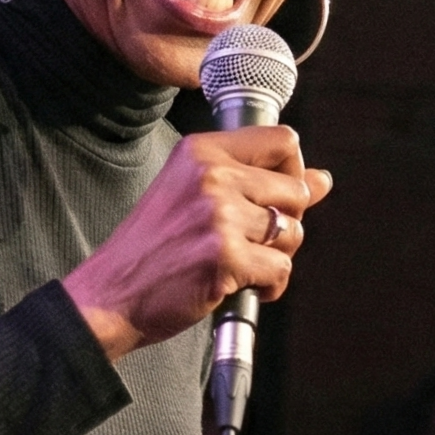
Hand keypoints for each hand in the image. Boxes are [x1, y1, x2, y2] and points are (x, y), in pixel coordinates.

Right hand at [62, 126, 331, 359]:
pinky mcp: (225, 257)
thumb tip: (323, 179)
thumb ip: (259, 182)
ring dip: (276, 257)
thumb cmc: (155, 248)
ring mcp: (218, 216)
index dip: (293, 172)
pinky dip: (269, 287)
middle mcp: (211, 175)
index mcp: (202, 150)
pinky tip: (239, 286)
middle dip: (286, 223)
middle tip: (250, 242)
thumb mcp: (196, 197)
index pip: (283, 140)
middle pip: (297, 190)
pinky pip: (281, 269)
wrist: (111, 294)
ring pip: (293, 232)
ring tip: (240, 264)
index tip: (275, 198)